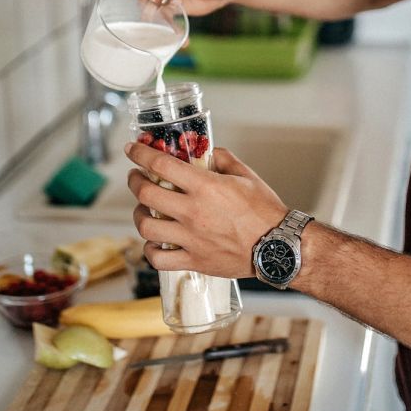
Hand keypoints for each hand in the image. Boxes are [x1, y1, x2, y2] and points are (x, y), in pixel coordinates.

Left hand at [125, 143, 286, 277]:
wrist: (277, 247)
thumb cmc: (265, 212)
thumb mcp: (247, 175)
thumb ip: (224, 159)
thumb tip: (209, 153)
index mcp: (205, 187)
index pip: (160, 165)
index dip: (140, 154)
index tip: (132, 150)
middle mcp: (193, 212)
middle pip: (145, 193)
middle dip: (134, 181)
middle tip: (136, 177)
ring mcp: (191, 238)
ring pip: (146, 226)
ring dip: (139, 214)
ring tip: (144, 209)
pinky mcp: (194, 260)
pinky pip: (158, 258)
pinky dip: (150, 249)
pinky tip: (155, 241)